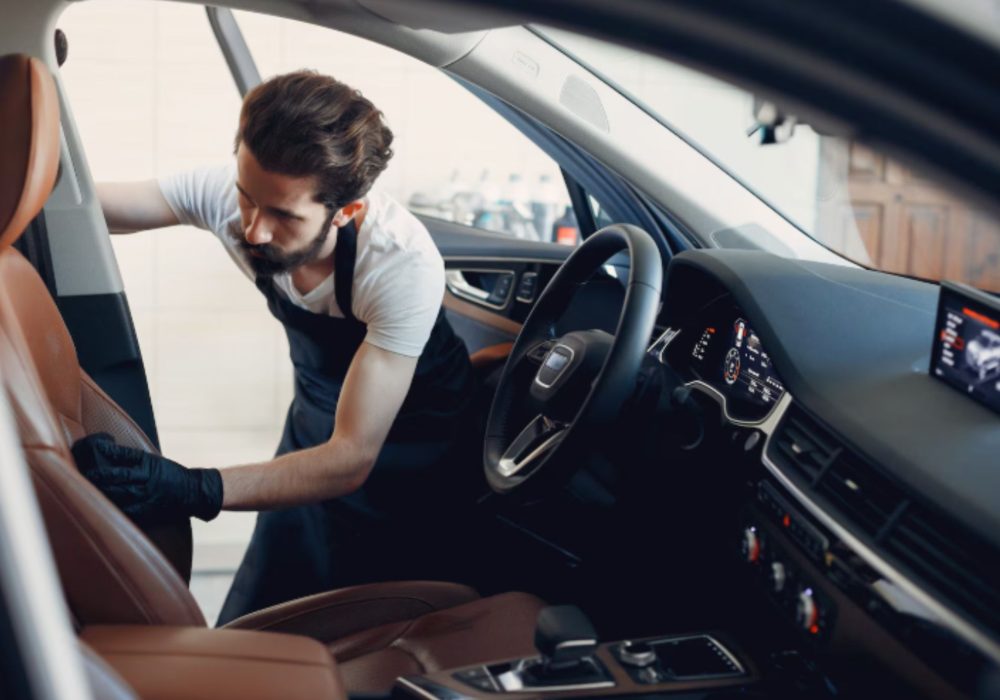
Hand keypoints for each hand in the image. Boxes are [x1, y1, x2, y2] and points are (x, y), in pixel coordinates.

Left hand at [71, 433, 222, 524]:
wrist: (193, 492)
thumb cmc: (172, 475)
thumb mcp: (155, 461)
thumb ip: (133, 461)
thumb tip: (108, 457)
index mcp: (149, 463)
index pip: (123, 455)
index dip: (107, 451)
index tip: (94, 448)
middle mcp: (146, 479)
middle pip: (116, 476)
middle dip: (97, 475)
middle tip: (83, 472)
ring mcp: (146, 496)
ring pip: (117, 494)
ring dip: (100, 491)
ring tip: (85, 490)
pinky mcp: (146, 511)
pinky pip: (125, 510)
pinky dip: (111, 508)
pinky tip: (99, 507)